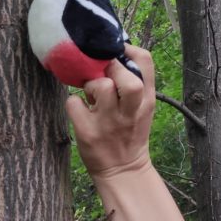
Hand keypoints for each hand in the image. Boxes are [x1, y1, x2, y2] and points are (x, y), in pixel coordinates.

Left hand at [65, 46, 155, 180]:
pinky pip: (73, 103)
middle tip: (101, 74)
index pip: (146, 62)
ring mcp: (109, 122)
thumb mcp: (142, 108)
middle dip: (110, 68)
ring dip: (90, 84)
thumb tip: (112, 55)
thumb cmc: (130, 132)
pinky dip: (73, 103)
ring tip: (90, 94)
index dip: (128, 50)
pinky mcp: (88, 132)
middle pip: (129, 79)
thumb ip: (134, 82)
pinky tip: (80, 110)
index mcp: (146, 100)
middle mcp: (130, 110)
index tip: (116, 52)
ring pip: (100, 86)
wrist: (123, 170)